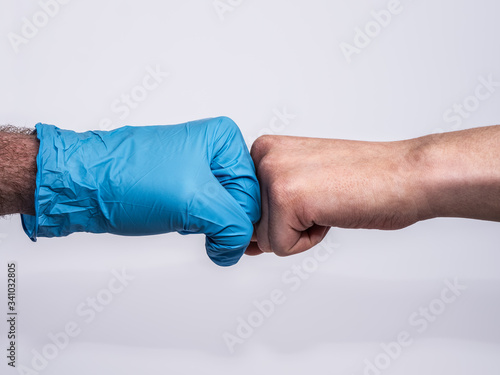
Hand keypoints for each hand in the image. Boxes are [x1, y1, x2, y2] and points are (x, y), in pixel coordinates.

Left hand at [22, 117, 260, 265]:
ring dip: (206, 225)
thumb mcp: (194, 202)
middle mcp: (214, 149)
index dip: (237, 220)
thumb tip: (239, 245)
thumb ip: (234, 225)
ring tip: (178, 214)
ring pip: (224, 211)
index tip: (217, 232)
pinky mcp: (183, 184)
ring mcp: (198, 167)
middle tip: (193, 220)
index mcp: (225, 139)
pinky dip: (195, 225)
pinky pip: (206, 212)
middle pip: (241, 203)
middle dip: (220, 221)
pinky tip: (174, 217)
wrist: (82, 186)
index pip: (254, 194)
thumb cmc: (127, 181)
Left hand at [247, 126, 499, 256]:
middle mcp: (262, 155)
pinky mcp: (286, 197)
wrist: (406, 175)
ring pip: (265, 238)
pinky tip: (332, 212)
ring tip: (329, 204)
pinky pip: (280, 247)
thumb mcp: (302, 184)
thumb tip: (241, 245)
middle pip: (253, 224)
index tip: (310, 197)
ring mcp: (272, 174)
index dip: (281, 215)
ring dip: (300, 233)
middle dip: (289, 225)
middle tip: (324, 199)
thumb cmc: (363, 181)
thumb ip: (267, 209)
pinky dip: (310, 241)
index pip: (246, 208)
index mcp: (263, 149)